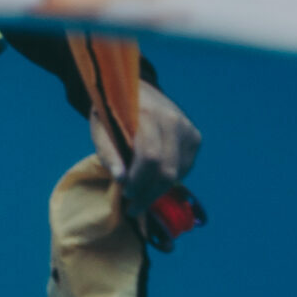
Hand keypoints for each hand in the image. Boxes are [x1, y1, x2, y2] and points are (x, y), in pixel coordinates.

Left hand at [90, 80, 201, 214]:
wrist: (137, 89)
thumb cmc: (114, 111)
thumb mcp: (101, 128)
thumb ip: (108, 152)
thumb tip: (120, 179)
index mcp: (146, 113)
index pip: (149, 156)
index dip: (138, 181)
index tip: (125, 194)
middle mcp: (172, 120)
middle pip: (167, 169)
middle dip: (149, 193)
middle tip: (134, 207)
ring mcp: (187, 128)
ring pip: (179, 172)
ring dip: (159, 191)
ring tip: (141, 198)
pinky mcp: (195, 136)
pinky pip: (185, 167)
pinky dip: (170, 180)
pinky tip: (153, 183)